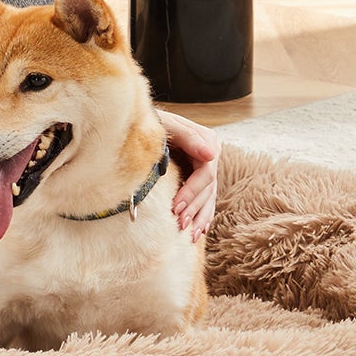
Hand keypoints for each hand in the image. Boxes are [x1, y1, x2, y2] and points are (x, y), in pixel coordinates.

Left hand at [156, 109, 219, 240]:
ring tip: (190, 235)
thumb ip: (188, 137)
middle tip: (179, 224)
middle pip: (208, 188)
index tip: (176, 207)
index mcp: (206, 140)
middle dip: (194, 207)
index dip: (192, 192)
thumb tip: (211, 155)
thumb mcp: (168, 124)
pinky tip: (199, 231)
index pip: (206, 173)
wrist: (144, 122)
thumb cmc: (153, 121)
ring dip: (200, 217)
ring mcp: (205, 167)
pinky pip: (205, 200)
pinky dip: (202, 216)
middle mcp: (209, 155)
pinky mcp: (198, 178)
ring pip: (209, 197)